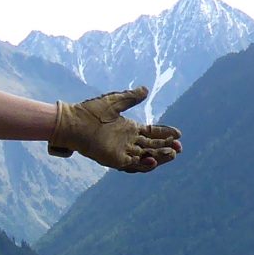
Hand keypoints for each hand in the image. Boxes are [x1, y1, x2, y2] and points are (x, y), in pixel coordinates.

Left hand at [49, 86, 180, 171]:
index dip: (165, 134)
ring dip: (159, 157)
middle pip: (152, 147)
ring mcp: (122, 151)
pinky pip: (132, 165)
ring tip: (172, 154)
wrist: (73, 122)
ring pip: (145, 157)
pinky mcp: (114, 160)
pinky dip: (144, 164)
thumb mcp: (115, 101)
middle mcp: (128, 141)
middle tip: (180, 147)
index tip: (178, 133)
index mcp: (129, 128)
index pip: (152, 133)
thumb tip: (146, 89)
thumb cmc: (90, 111)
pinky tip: (153, 159)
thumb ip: (131, 97)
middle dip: (167, 147)